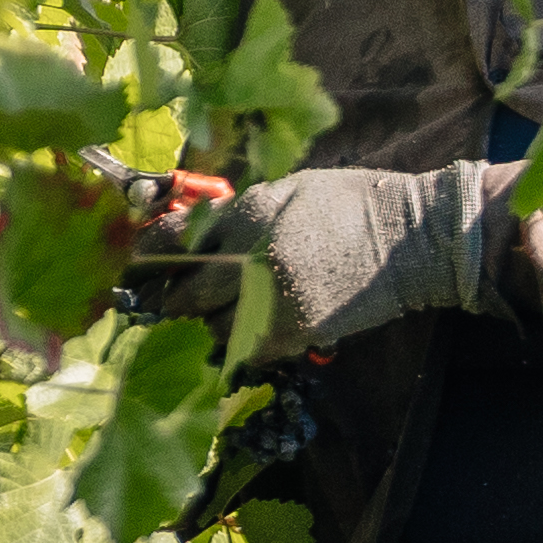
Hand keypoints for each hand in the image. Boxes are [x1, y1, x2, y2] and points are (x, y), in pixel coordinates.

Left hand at [123, 162, 509, 356]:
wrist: (411, 239)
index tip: (131, 268)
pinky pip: (245, 352)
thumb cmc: (351, 205)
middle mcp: (249, 260)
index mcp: (245, 215)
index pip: (172, 240)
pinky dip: (232, 350)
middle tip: (155, 307)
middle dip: (166, 302)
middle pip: (184, 294)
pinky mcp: (294, 332)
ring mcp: (270, 301)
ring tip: (191, 329)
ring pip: (209, 329)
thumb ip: (239, 214)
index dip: (144, 257)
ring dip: (198, 330)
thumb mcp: (288, 191)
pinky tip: (230, 345)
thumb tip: (191, 233)